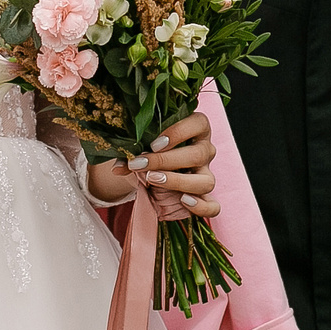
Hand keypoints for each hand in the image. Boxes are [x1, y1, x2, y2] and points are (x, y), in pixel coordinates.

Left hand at [89, 111, 216, 216]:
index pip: (199, 123)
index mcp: (196, 129)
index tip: (154, 144)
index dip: (179, 132)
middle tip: (142, 164)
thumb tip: (117, 167)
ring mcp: (206, 174)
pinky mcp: (204, 196)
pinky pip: (213, 206)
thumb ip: (132, 154)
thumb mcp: (142, 147)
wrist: (152, 170)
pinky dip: (201, 206)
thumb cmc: (151, 150)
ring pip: (206, 181)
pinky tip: (183, 201)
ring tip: (153, 180)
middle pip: (198, 155)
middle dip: (167, 161)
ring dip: (178, 182)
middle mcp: (205, 150)